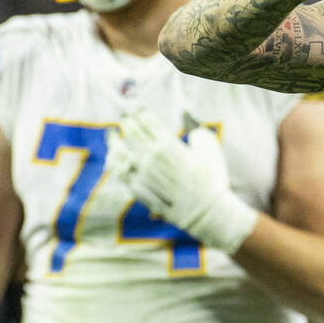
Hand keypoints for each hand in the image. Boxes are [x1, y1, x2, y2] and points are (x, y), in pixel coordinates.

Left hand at [105, 109, 258, 254]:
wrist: (205, 212)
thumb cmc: (211, 178)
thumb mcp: (210, 148)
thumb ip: (196, 130)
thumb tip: (187, 120)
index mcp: (168, 145)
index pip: (147, 121)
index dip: (142, 112)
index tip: (140, 110)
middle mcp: (151, 158)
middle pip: (131, 133)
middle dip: (127, 122)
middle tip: (125, 117)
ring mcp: (142, 175)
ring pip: (120, 153)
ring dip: (114, 141)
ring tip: (112, 136)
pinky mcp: (138, 190)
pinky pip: (120, 173)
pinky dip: (114, 163)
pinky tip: (113, 159)